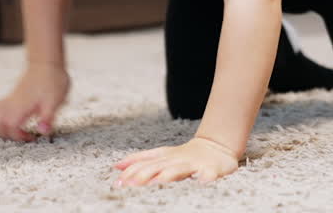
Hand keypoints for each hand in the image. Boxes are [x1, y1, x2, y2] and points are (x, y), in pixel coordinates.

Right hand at [0, 63, 69, 141]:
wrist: (47, 63)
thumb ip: (48, 117)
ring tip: (14, 130)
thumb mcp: (55, 101)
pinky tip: (10, 119)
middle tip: (23, 135)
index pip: (10, 127)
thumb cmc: (53, 81)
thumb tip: (42, 132)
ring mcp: (10, 99)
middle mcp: (12, 104)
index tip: (31, 137)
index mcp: (22, 107)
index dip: (18, 137)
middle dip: (7, 135)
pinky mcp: (11, 96)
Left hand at [113, 137, 239, 186]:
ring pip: (181, 169)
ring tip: (158, 181)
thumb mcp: (161, 156)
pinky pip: (209, 175)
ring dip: (169, 174)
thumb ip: (139, 160)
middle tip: (132, 184)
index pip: (145, 163)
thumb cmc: (184, 157)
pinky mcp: (212, 170)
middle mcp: (177, 161)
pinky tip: (201, 182)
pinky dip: (205, 178)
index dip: (132, 171)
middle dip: (145, 174)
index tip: (118, 182)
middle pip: (159, 166)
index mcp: (164, 158)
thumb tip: (116, 166)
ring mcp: (194, 165)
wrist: (216, 147)